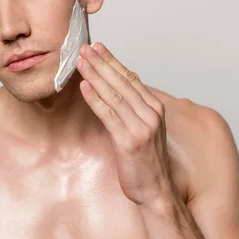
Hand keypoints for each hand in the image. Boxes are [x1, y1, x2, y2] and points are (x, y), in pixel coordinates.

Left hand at [76, 42, 175, 206]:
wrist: (156, 191)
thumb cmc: (147, 162)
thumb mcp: (145, 129)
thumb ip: (135, 107)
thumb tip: (125, 84)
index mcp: (155, 109)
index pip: (131, 78)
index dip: (113, 61)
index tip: (99, 47)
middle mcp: (151, 114)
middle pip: (122, 82)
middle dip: (101, 63)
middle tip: (85, 48)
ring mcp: (141, 127)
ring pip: (114, 95)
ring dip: (96, 76)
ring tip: (81, 62)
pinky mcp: (129, 141)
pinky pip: (109, 115)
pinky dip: (95, 99)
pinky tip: (84, 87)